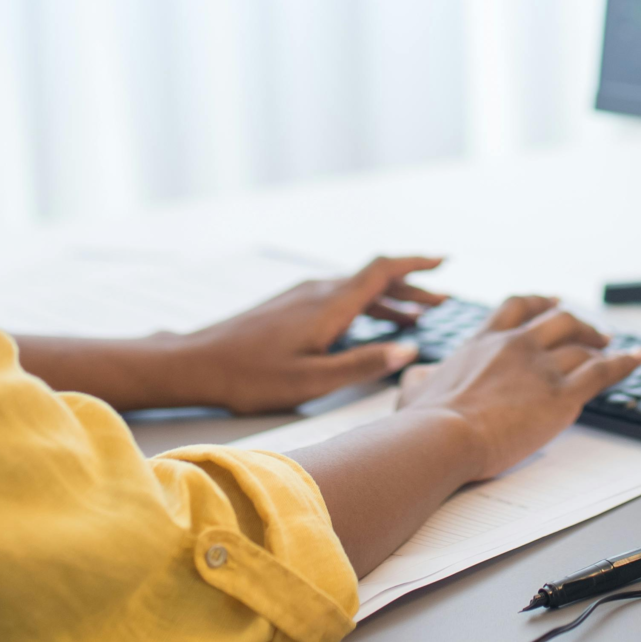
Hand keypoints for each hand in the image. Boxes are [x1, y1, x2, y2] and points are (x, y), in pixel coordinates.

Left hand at [166, 255, 447, 413]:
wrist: (196, 364)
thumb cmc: (251, 377)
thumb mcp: (314, 380)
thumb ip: (363, 364)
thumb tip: (408, 350)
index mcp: (329, 304)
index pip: (382, 270)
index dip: (417, 263)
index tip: (444, 261)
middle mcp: (317, 291)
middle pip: (374, 279)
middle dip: (411, 288)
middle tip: (441, 302)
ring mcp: (301, 296)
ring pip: (355, 290)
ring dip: (388, 301)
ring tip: (414, 318)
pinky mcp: (288, 306)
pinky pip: (338, 298)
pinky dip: (364, 307)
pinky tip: (366, 327)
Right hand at [396, 295, 640, 480]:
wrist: (442, 437)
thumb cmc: (424, 422)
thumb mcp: (413, 389)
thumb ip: (419, 379)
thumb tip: (416, 378)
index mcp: (482, 342)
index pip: (517, 308)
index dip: (538, 303)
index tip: (550, 303)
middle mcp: (515, 346)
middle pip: (558, 319)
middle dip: (578, 323)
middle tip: (590, 330)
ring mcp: (541, 367)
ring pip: (584, 345)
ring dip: (602, 345)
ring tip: (613, 349)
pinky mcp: (562, 394)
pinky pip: (604, 371)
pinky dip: (625, 362)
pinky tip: (638, 358)